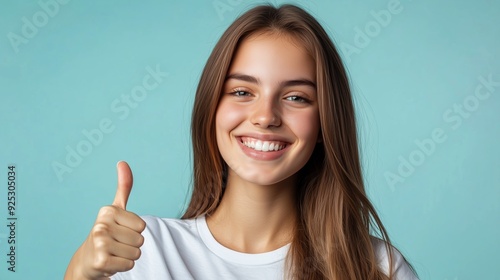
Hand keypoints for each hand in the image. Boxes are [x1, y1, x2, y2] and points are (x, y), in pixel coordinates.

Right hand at [65, 161, 145, 279]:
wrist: (87, 261)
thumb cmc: (106, 234)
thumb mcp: (115, 209)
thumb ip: (123, 187)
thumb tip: (123, 162)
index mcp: (108, 211)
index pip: (142, 225)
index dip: (134, 231)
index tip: (119, 231)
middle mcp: (102, 225)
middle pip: (140, 240)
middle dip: (132, 245)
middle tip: (116, 244)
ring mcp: (100, 243)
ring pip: (136, 253)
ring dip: (128, 256)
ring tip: (114, 252)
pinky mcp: (101, 260)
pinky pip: (129, 264)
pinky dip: (123, 266)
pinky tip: (110, 262)